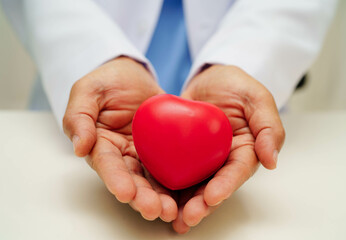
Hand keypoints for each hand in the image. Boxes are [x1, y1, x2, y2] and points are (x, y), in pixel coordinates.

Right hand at [63, 57, 177, 221]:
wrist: (134, 75)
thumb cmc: (107, 81)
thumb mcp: (88, 90)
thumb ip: (79, 116)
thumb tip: (79, 147)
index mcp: (100, 144)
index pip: (106, 164)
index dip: (115, 179)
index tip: (125, 192)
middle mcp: (121, 155)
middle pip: (130, 179)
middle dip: (142, 197)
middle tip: (155, 210)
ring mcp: (142, 154)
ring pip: (150, 180)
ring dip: (159, 196)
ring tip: (171, 210)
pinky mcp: (161, 150)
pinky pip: (169, 166)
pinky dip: (177, 181)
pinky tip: (187, 193)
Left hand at [172, 65, 284, 232]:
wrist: (210, 78)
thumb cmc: (236, 86)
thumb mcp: (257, 98)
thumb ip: (268, 127)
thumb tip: (272, 160)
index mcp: (245, 150)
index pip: (237, 171)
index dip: (226, 185)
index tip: (212, 196)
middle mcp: (223, 160)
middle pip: (214, 185)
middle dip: (202, 203)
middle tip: (189, 216)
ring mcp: (202, 159)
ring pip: (194, 184)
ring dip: (184, 203)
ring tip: (173, 217)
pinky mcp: (183, 154)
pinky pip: (175, 170)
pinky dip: (167, 185)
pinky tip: (158, 198)